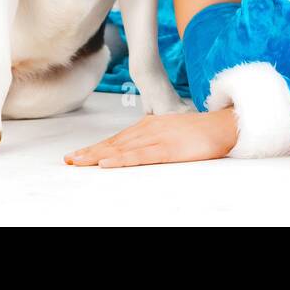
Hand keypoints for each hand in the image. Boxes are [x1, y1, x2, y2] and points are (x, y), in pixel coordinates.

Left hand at [64, 107, 237, 167]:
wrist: (220, 126)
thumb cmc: (198, 132)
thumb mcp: (171, 133)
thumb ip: (154, 139)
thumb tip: (140, 148)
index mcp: (147, 127)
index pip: (116, 140)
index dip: (96, 148)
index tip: (78, 155)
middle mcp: (147, 130)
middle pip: (113, 144)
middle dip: (90, 153)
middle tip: (69, 160)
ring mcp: (155, 138)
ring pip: (120, 149)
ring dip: (98, 156)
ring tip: (79, 162)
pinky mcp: (166, 149)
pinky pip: (139, 156)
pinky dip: (120, 160)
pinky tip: (106, 163)